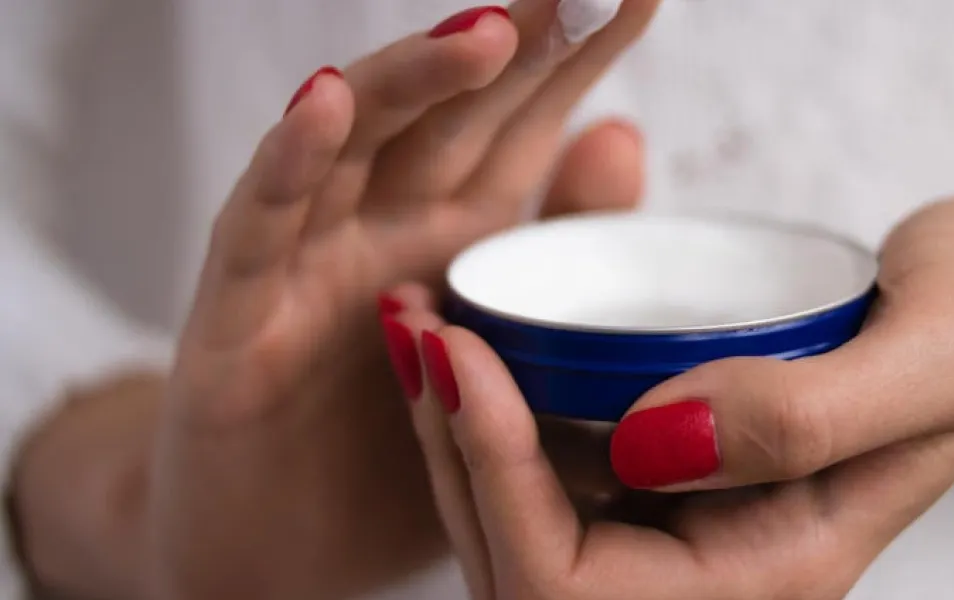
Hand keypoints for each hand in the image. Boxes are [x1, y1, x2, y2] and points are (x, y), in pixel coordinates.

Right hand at [139, 2, 657, 598]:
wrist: (280, 559)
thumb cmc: (388, 456)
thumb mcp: (495, 361)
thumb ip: (554, 255)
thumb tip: (625, 136)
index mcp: (451, 239)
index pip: (519, 129)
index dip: (573, 61)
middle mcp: (380, 230)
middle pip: (448, 115)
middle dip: (510, 41)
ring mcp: (304, 263)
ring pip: (356, 148)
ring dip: (413, 82)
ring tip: (486, 31)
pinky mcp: (233, 318)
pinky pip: (258, 228)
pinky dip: (286, 164)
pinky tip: (325, 103)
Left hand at [401, 197, 953, 598]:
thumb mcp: (939, 356)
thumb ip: (809, 415)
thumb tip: (648, 441)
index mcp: (770, 577)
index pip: (576, 588)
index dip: (499, 476)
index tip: (462, 349)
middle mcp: (707, 570)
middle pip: (519, 570)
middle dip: (449, 453)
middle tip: (414, 323)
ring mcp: (678, 524)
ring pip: (515, 525)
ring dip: (449, 431)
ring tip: (416, 319)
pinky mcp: (662, 469)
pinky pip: (543, 471)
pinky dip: (486, 407)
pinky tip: (465, 329)